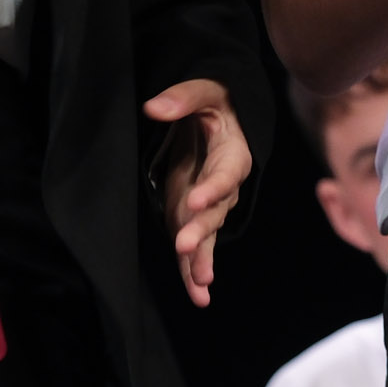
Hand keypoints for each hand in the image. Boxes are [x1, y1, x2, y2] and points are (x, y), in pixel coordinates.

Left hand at [144, 79, 251, 307]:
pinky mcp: (194, 216)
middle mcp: (226, 187)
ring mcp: (210, 205)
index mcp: (234, 155)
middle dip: (200, 230)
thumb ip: (182, 98)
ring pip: (207, 236)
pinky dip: (194, 269)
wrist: (222, 119)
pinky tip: (197, 294)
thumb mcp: (206, 92)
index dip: (212, 188)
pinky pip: (196, 246)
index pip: (225, 175)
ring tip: (199, 286)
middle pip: (216, 212)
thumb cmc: (217, 102)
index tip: (195, 199)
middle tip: (184, 245)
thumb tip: (153, 108)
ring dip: (201, 259)